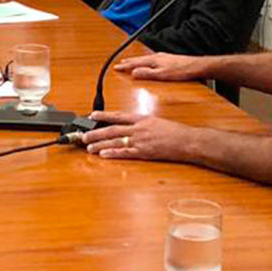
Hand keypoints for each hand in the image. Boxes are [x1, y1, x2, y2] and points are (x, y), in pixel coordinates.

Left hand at [80, 111, 196, 162]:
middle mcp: (139, 128)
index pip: (119, 116)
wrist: (187, 141)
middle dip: (96, 133)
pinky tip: (103, 154)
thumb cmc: (176, 132)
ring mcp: (141, 141)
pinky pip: (125, 153)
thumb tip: (132, 126)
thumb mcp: (158, 122)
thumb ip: (143, 124)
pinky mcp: (144, 153)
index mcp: (142, 119)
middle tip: (83, 136)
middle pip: (112, 129)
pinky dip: (113, 153)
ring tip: (89, 147)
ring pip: (115, 141)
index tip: (92, 116)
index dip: (104, 115)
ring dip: (100, 144)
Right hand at [112, 52, 206, 81]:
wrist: (196, 66)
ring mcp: (163, 57)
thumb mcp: (162, 75)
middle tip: (120, 63)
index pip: (135, 63)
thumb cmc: (181, 71)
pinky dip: (145, 62)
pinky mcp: (168, 60)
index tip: (116, 67)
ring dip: (136, 61)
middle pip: (139, 59)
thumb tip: (134, 73)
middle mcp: (157, 57)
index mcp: (154, 60)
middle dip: (128, 62)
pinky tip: (148, 64)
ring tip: (131, 63)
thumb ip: (147, 74)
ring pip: (145, 59)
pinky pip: (151, 60)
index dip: (125, 66)